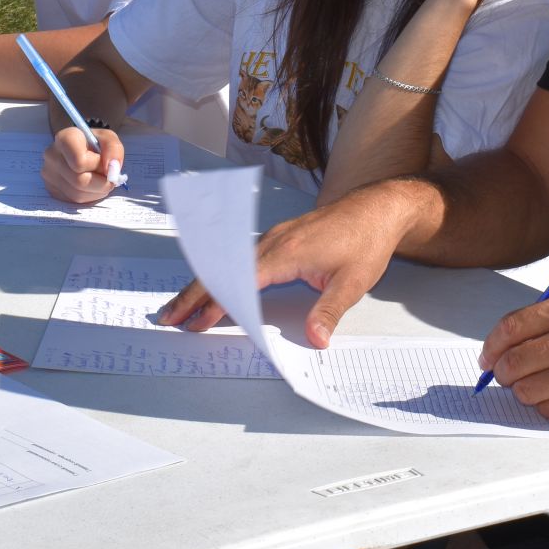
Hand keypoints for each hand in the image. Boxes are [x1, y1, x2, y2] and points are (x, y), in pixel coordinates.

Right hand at [40, 126, 124, 203]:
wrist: (80, 150)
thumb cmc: (94, 143)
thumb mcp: (108, 138)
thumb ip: (114, 149)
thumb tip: (111, 170)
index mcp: (65, 138)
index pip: (79, 161)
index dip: (97, 165)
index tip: (105, 162)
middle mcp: (52, 155)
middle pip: (79, 181)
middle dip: (100, 182)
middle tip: (108, 177)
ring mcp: (49, 174)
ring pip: (76, 194)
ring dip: (96, 192)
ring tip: (100, 181)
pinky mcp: (51, 189)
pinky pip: (72, 200)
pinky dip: (88, 197)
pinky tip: (91, 187)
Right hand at [157, 186, 413, 345]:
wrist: (378, 208)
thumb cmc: (366, 241)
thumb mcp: (353, 282)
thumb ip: (329, 311)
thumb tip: (315, 340)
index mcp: (287, 252)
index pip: (241, 281)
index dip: (217, 303)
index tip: (196, 321)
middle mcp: (275, 241)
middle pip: (224, 269)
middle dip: (195, 294)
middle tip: (170, 317)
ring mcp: (276, 237)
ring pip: (230, 262)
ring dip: (206, 284)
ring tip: (184, 307)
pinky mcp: (281, 237)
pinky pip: (242, 256)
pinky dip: (224, 273)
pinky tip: (218, 285)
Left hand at [477, 294, 548, 422]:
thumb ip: (547, 324)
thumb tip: (502, 346)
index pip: (511, 327)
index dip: (491, 346)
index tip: (487, 357)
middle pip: (513, 361)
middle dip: (503, 373)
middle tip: (507, 377)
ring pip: (526, 389)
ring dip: (524, 392)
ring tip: (537, 387)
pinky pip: (548, 410)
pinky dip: (547, 407)